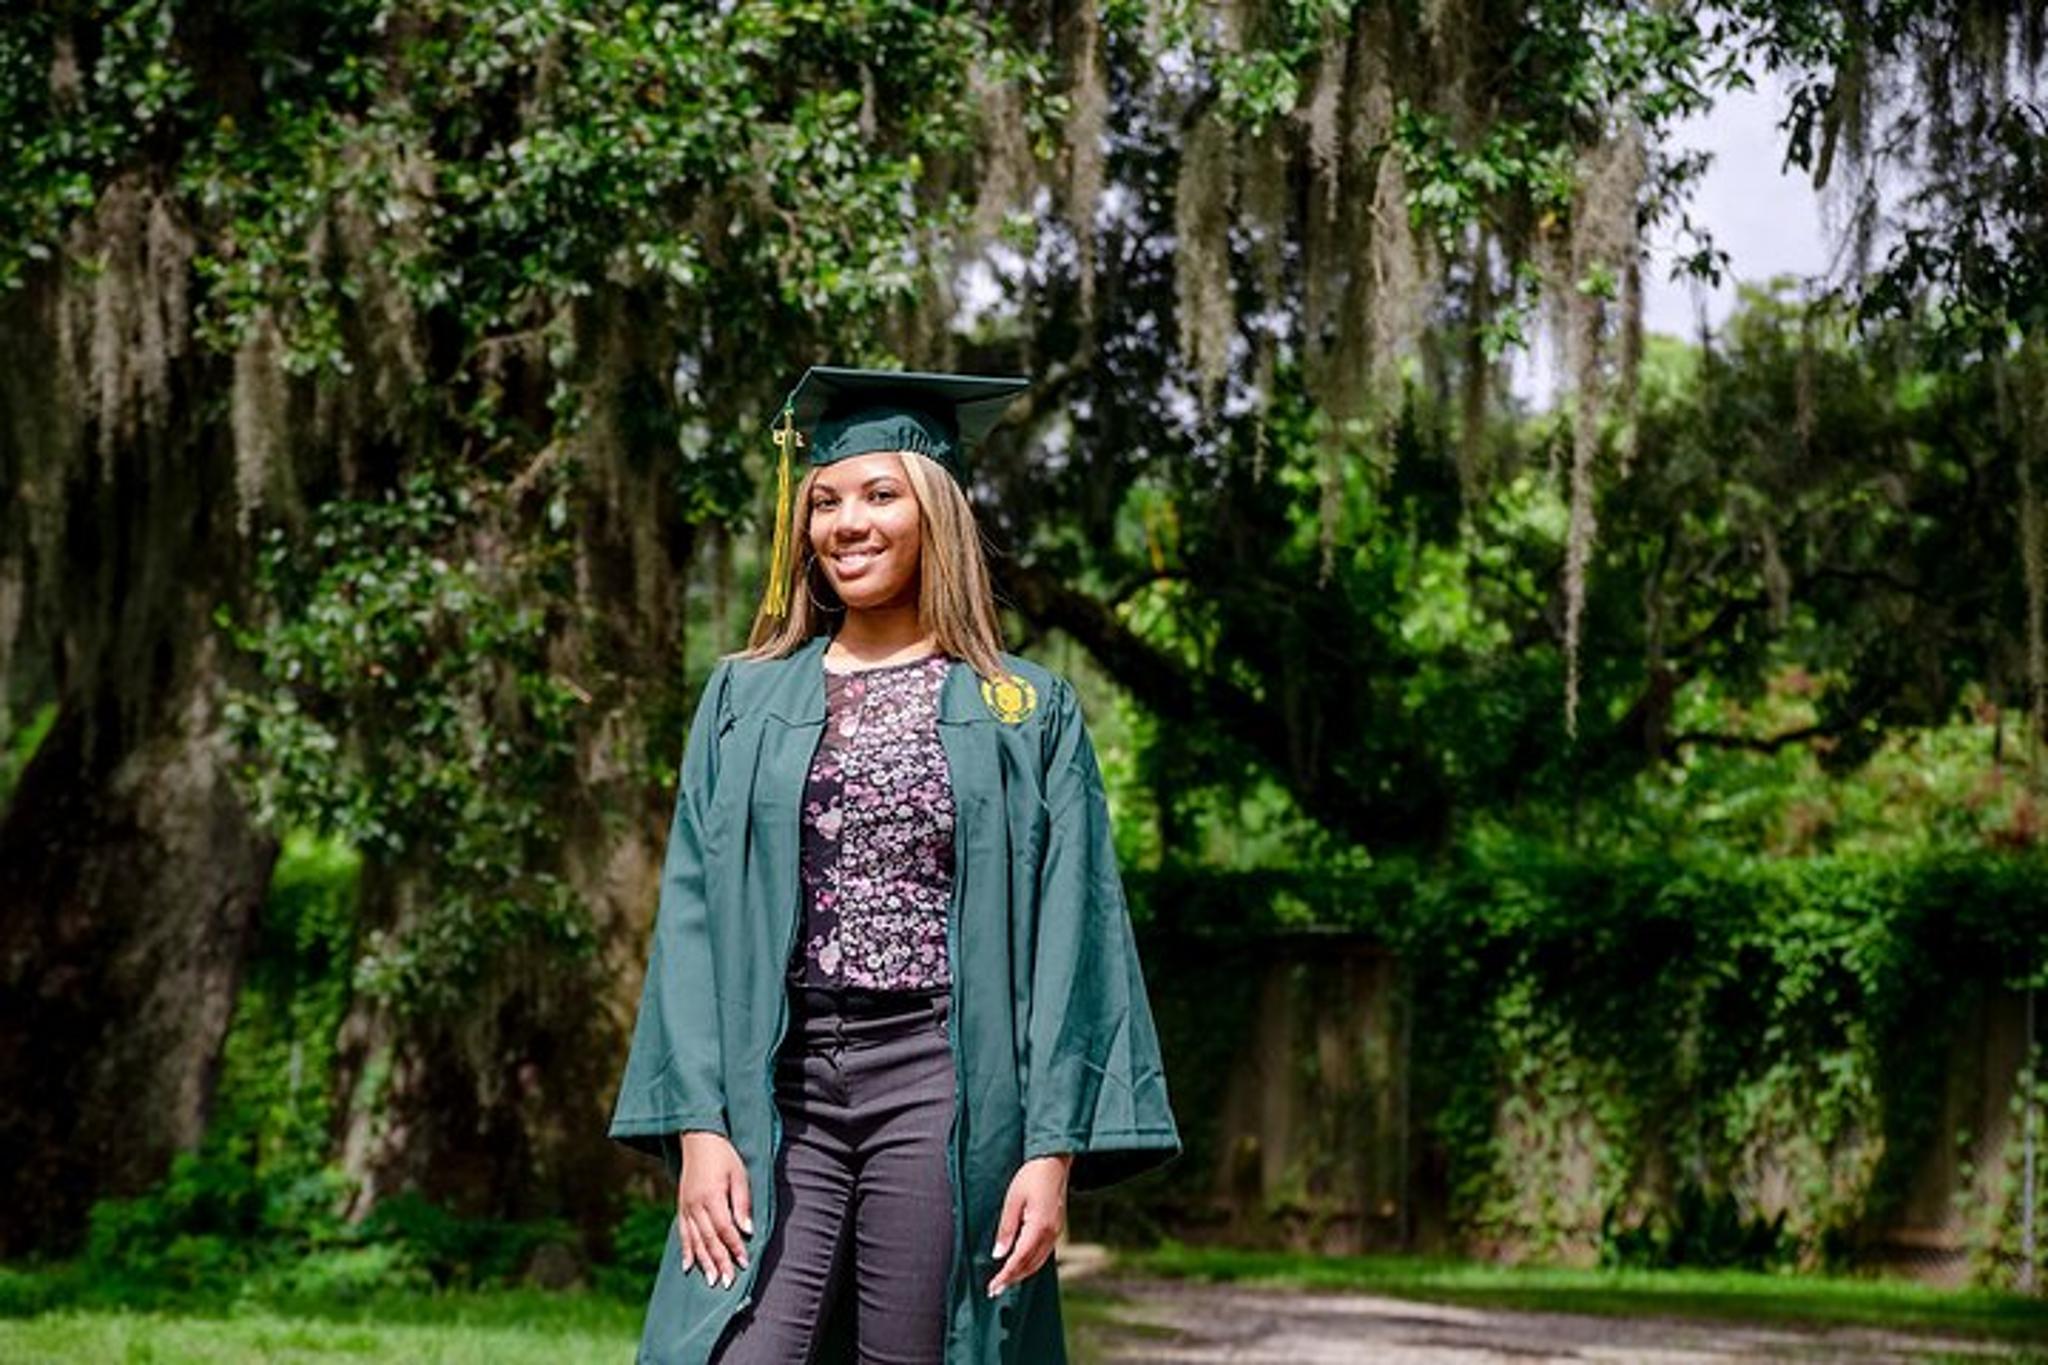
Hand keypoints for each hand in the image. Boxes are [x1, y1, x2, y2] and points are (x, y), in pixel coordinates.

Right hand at [677, 1130, 752, 1288]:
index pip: (725, 1229)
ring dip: (703, 1262)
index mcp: (712, 1196)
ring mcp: (686, 1208)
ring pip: (695, 1241)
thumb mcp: (739, 1175)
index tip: (744, 1263)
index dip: (734, 1247)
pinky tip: (688, 1266)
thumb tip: (747, 1230)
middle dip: (719, 1262)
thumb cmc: (724, 1157)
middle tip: (726, 1283)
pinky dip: (686, 1251)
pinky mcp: (681, 1208)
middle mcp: (696, 1206)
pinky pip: (682, 1234)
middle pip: (709, 1239)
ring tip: (711, 1281)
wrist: (698, 1140)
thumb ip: (742, 1203)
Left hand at [986, 1153, 1071, 1295]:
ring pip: (1038, 1262)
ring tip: (1005, 1281)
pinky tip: (1021, 1264)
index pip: (1019, 1259)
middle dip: (1012, 1279)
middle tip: (995, 1290)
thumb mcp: (1012, 1200)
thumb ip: (1006, 1230)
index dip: (1005, 1276)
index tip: (993, 1288)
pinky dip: (1031, 1263)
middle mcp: (1051, 1234)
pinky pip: (1044, 1253)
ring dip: (1022, 1273)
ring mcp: (1056, 1232)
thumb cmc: (1031, 1176)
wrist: (1055, 1162)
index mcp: (1039, 1227)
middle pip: (1030, 1265)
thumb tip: (998, 1254)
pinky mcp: (1057, 1228)